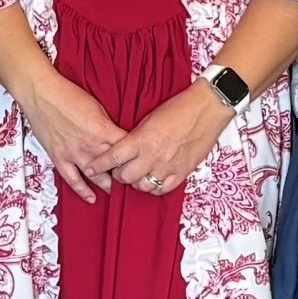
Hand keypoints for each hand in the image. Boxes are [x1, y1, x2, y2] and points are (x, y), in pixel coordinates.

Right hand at [18, 75, 128, 204]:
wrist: (41, 94)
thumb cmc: (68, 95)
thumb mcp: (97, 107)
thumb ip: (108, 125)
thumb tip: (117, 137)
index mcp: (103, 129)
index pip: (126, 149)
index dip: (135, 157)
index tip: (139, 161)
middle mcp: (91, 144)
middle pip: (114, 166)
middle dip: (124, 174)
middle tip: (132, 179)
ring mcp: (74, 153)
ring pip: (97, 177)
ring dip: (108, 185)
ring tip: (116, 190)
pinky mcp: (60, 158)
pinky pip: (73, 180)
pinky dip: (83, 190)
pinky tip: (92, 198)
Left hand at [103, 82, 232, 196]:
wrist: (206, 108)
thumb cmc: (178, 108)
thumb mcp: (149, 118)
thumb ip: (135, 137)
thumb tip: (124, 149)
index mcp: (141, 139)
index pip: (112, 158)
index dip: (98, 165)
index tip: (91, 168)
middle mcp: (152, 156)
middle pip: (125, 177)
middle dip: (118, 174)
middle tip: (120, 169)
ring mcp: (168, 166)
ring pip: (142, 186)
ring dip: (137, 181)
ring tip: (138, 174)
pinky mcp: (182, 172)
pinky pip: (162, 189)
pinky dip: (155, 187)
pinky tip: (154, 179)